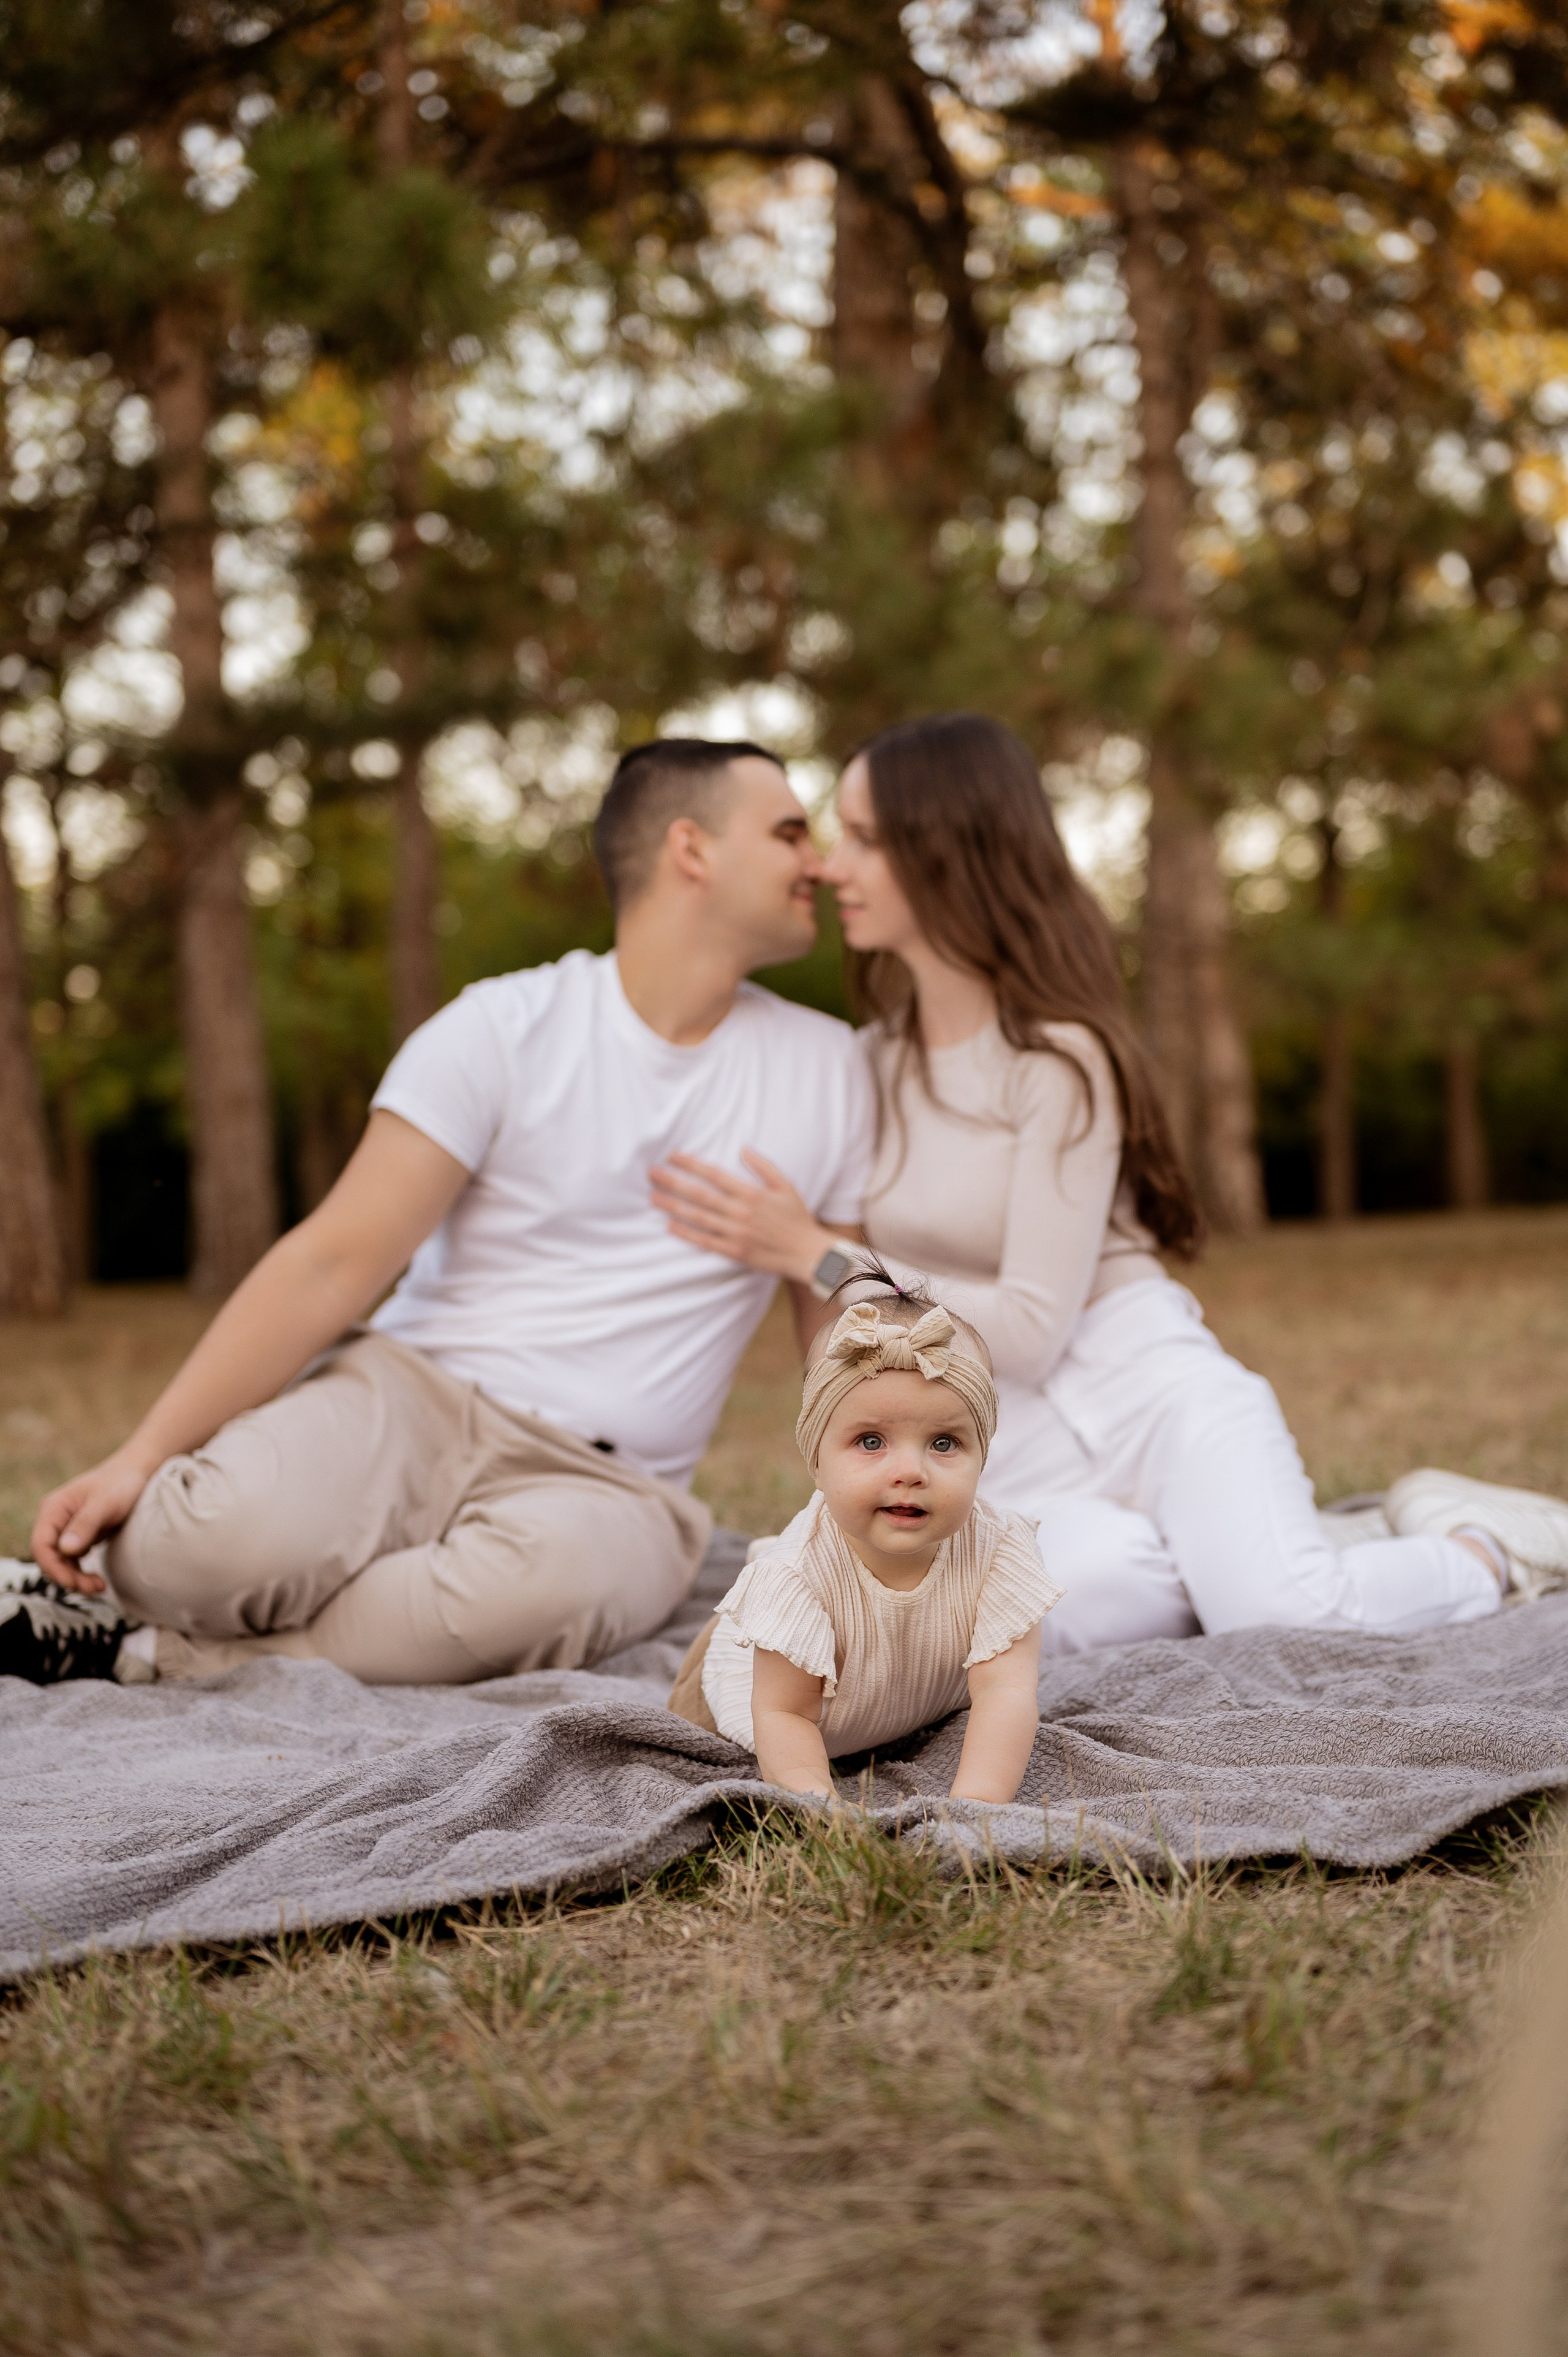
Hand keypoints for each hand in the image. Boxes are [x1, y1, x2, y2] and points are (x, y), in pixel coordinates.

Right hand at [31, 1447, 151, 1590]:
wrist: (137, 1473)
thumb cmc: (120, 1483)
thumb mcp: (105, 1503)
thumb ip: (85, 1525)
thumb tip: (65, 1549)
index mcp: (53, 1509)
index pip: (41, 1545)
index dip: (53, 1567)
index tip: (72, 1582)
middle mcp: (55, 1520)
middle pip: (50, 1557)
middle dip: (67, 1577)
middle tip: (94, 1588)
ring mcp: (66, 1529)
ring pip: (62, 1562)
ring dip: (76, 1578)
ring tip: (99, 1587)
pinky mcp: (79, 1536)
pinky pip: (73, 1560)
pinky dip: (82, 1572)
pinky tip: (97, 1580)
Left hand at [649, 1148, 834, 1284]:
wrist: (807, 1252)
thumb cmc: (797, 1217)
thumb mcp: (785, 1186)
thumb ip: (763, 1167)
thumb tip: (743, 1148)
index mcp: (751, 1193)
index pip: (714, 1174)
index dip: (691, 1164)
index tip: (673, 1156)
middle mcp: (740, 1212)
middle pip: (699, 1194)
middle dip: (673, 1182)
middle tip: (652, 1173)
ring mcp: (736, 1233)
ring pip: (698, 1217)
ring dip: (673, 1206)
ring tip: (653, 1197)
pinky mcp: (734, 1252)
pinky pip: (706, 1241)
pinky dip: (687, 1233)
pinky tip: (670, 1225)